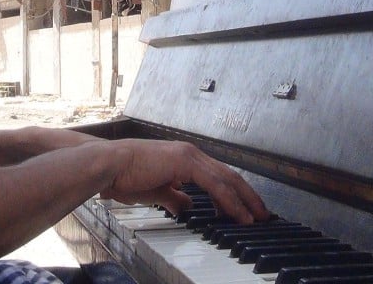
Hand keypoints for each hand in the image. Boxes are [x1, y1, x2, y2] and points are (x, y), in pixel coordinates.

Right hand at [98, 139, 268, 223]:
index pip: (219, 176)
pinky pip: (215, 185)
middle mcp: (192, 154)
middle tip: (262, 214)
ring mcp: (190, 156)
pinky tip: (238, 215)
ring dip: (244, 200)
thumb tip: (187, 207)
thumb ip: (175, 198)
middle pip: (230, 175)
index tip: (246, 210)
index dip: (235, 193)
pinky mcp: (186, 162)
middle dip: (248, 196)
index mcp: (186, 159)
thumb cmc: (126, 176)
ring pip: (227, 179)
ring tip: (256, 218)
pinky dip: (230, 201)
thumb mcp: (157, 191)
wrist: (110, 165)